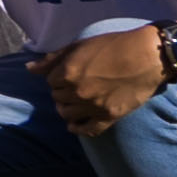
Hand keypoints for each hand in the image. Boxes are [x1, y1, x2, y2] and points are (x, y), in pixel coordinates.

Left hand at [44, 23, 169, 139]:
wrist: (147, 56)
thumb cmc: (113, 46)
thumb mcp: (78, 46)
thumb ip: (52, 59)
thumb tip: (29, 69)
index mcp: (68, 73)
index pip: (50, 82)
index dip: (57, 77)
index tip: (66, 74)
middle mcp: (78, 92)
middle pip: (58, 98)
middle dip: (62, 92)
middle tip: (73, 86)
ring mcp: (94, 106)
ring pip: (67, 114)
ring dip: (68, 108)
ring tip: (74, 101)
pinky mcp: (110, 116)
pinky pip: (88, 130)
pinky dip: (79, 129)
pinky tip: (75, 125)